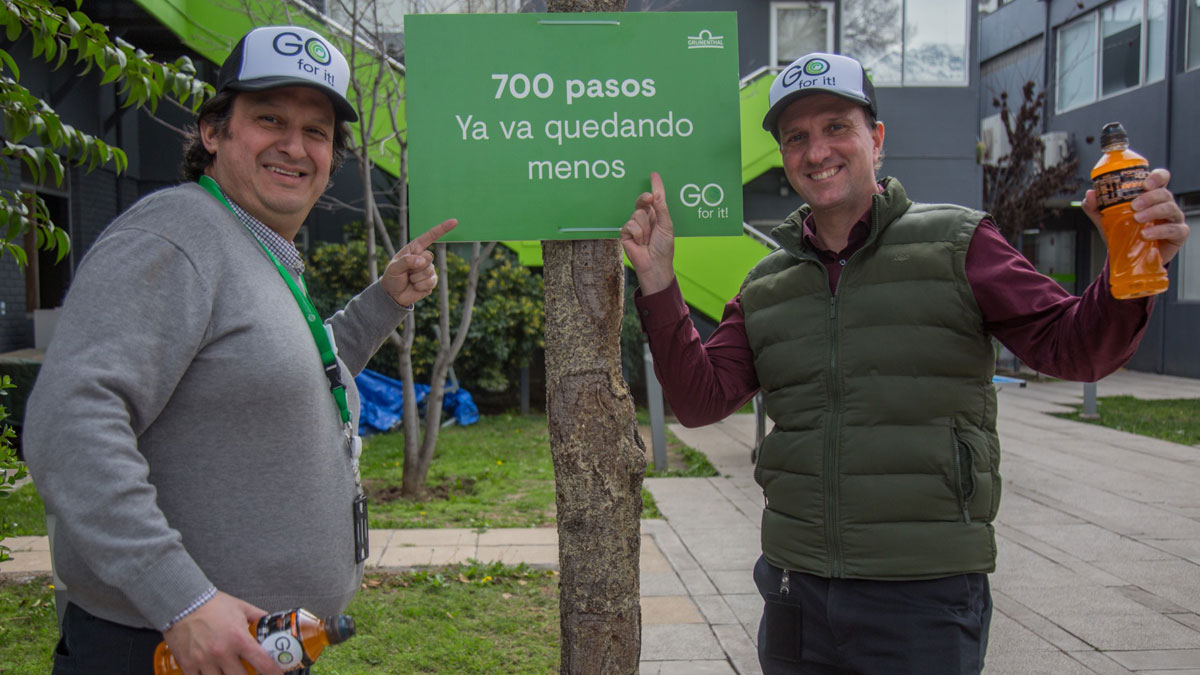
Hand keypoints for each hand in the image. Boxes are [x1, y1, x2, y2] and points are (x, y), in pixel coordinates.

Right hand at [162, 591, 283, 674]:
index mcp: (239, 638)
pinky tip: (213, 673)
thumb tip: (272, 622)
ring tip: (230, 670)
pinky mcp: (188, 665)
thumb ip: (258, 618)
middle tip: (250, 672)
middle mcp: (222, 652)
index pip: (262, 663)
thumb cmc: (212, 605)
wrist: (183, 602)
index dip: (274, 673)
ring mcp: (204, 661)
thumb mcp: (241, 608)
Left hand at [382, 219, 457, 306]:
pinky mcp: (431, 282)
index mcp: (415, 249)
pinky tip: (415, 287)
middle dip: (416, 266)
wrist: (393, 294)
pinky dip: (420, 286)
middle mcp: (423, 258)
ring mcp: (429, 270)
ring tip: (410, 280)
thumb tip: (422, 261)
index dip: (442, 229)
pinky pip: (430, 282)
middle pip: (429, 257)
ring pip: (429, 271)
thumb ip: (406, 261)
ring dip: (416, 278)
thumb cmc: (392, 277)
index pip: (430, 237)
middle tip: (407, 272)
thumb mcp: (394, 267)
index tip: (454, 222)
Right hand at [620, 172, 675, 294]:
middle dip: (645, 198)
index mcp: (656, 215)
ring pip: (637, 214)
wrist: (655, 264)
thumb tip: (656, 193)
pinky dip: (637, 234)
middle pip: (642, 200)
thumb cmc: (663, 247)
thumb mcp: (666, 225)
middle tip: (649, 198)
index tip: (654, 174)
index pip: (655, 198)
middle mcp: (645, 218)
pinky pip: (630, 225)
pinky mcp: (625, 233)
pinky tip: (640, 242)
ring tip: (648, 239)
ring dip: (645, 227)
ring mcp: (634, 225)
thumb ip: (661, 208)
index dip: (655, 186)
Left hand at [1083, 168, 1189, 264]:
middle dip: (1149, 197)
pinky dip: (1160, 231)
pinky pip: (1175, 229)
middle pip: (1164, 193)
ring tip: (1137, 219)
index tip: (1144, 184)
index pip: (1161, 178)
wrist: (1130, 258)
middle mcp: (1164, 204)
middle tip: (1133, 206)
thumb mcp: (1106, 220)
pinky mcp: (1178, 234)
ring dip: (1153, 212)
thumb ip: (1096, 207)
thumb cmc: (1124, 233)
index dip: (1156, 177)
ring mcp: (1174, 218)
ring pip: (1170, 208)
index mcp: (1151, 196)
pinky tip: (1146, 235)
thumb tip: (1090, 194)